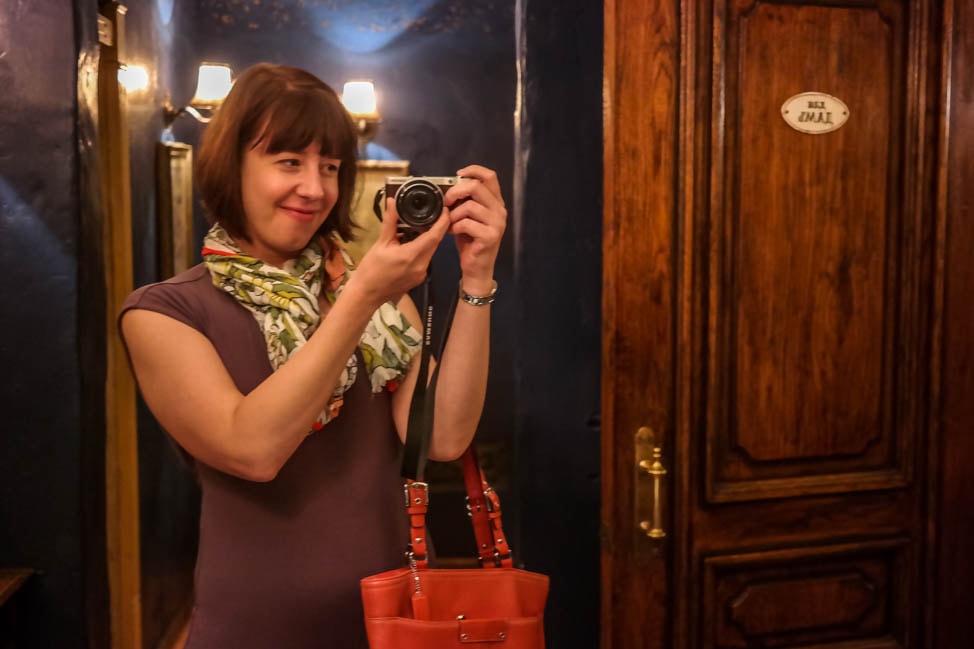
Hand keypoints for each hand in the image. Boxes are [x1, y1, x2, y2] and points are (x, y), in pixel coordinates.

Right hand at [347, 196, 449, 305]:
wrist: (367, 294)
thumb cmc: (371, 271)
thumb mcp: (380, 243)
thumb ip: (390, 222)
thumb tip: (392, 203)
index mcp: (412, 256)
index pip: (434, 236)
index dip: (442, 222)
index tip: (444, 210)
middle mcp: (421, 266)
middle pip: (435, 243)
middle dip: (436, 228)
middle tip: (433, 214)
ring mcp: (421, 273)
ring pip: (430, 251)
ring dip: (427, 239)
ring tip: (418, 227)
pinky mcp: (419, 278)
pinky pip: (425, 259)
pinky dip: (422, 249)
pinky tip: (411, 244)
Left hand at [444, 165, 506, 293]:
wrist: (477, 268)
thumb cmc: (471, 241)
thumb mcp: (468, 217)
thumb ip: (466, 201)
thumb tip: (450, 187)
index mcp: (496, 203)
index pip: (490, 176)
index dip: (473, 170)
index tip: (458, 174)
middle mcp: (500, 211)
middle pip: (476, 187)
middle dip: (455, 192)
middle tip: (446, 202)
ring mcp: (497, 223)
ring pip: (469, 206)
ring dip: (453, 214)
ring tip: (449, 223)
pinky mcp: (490, 236)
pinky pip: (466, 223)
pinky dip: (455, 227)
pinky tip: (453, 232)